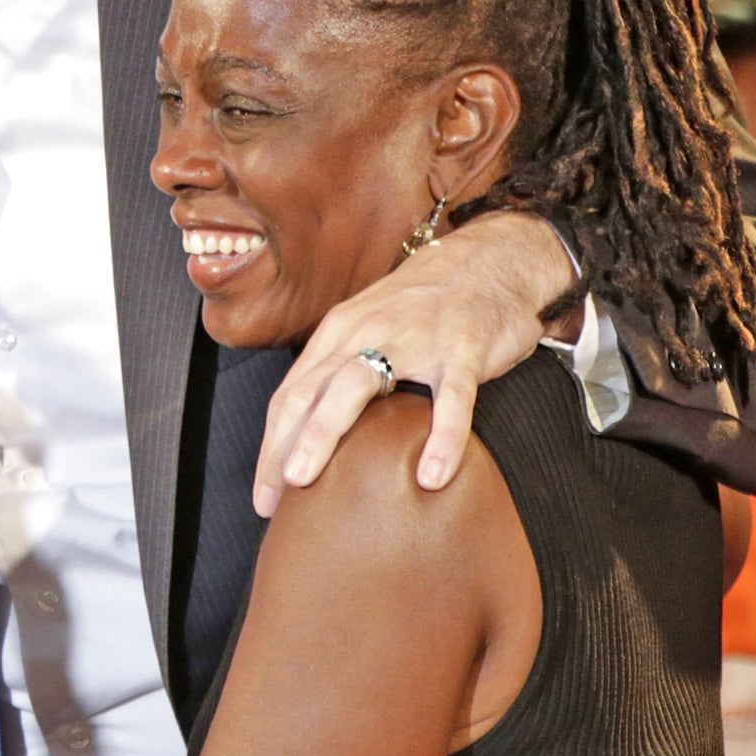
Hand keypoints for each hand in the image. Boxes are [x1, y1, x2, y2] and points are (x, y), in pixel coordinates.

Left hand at [253, 211, 576, 516]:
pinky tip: (432, 477)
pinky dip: (442, 437)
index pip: (290, 395)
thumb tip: (316, 434)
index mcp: (339, 332)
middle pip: (309, 392)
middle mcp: (365, 332)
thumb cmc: (426, 304)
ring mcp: (413, 339)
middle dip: (282, 445)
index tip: (265, 496)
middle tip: (272, 496)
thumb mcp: (371, 327)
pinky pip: (450, 397)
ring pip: (356, 385)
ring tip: (308, 481)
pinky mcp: (462, 348)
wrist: (491, 258)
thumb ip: (344, 370)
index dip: (271, 445)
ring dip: (324, 433)